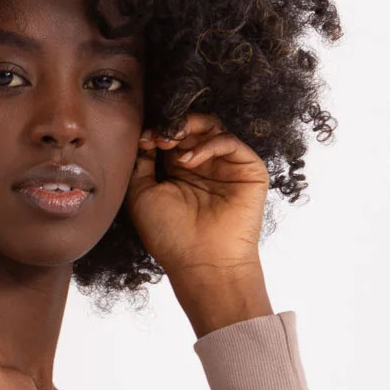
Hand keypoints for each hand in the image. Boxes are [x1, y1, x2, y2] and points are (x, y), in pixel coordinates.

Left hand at [126, 109, 269, 277]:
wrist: (201, 262)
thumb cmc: (170, 236)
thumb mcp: (142, 195)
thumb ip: (141, 163)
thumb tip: (143, 138)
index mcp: (180, 170)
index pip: (172, 135)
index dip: (158, 131)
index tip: (143, 139)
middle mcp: (204, 165)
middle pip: (192, 127)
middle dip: (172, 126)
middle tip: (158, 137)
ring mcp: (226, 166)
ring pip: (212, 127)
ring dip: (188, 128)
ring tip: (169, 143)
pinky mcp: (248, 169)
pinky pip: (229, 142)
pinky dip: (207, 144)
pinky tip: (188, 160)